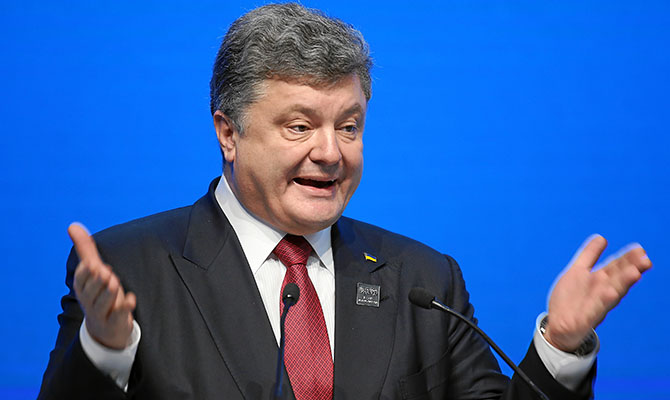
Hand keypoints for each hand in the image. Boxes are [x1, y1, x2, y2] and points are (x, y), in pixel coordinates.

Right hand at [69, 223, 136, 349]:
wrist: (106, 329)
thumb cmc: (99, 294)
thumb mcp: (94, 272)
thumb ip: (86, 249)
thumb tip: (72, 225)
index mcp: (83, 287)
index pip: (81, 278)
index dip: (86, 272)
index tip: (93, 264)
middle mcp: (89, 301)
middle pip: (91, 291)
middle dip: (99, 282)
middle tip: (106, 273)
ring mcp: (101, 314)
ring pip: (103, 304)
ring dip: (110, 293)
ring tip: (114, 283)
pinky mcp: (114, 323)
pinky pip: (118, 316)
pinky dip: (124, 308)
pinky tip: (131, 299)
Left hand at [545, 234, 651, 351]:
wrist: (558, 326)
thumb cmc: (571, 299)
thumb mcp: (578, 271)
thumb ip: (589, 255)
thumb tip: (602, 237)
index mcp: (599, 279)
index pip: (616, 266)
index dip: (627, 258)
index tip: (640, 249)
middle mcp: (601, 291)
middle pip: (618, 278)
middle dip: (631, 268)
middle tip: (645, 260)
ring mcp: (596, 304)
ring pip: (612, 291)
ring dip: (623, 283)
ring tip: (635, 273)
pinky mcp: (587, 317)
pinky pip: (596, 308)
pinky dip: (604, 301)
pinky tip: (611, 293)